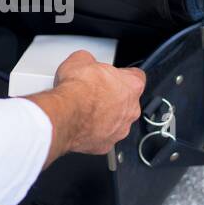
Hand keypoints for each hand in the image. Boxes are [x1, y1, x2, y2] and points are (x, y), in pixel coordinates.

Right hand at [24, 51, 146, 164]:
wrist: (66, 113)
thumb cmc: (78, 89)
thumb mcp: (81, 59)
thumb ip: (91, 62)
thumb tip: (84, 62)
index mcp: (131, 86)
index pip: (137, 77)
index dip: (123, 75)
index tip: (115, 76)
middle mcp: (131, 109)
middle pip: (128, 102)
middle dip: (114, 98)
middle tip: (96, 93)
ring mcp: (120, 129)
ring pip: (117, 122)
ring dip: (106, 117)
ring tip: (87, 111)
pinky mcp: (106, 144)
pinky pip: (104, 138)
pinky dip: (94, 133)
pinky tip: (83, 125)